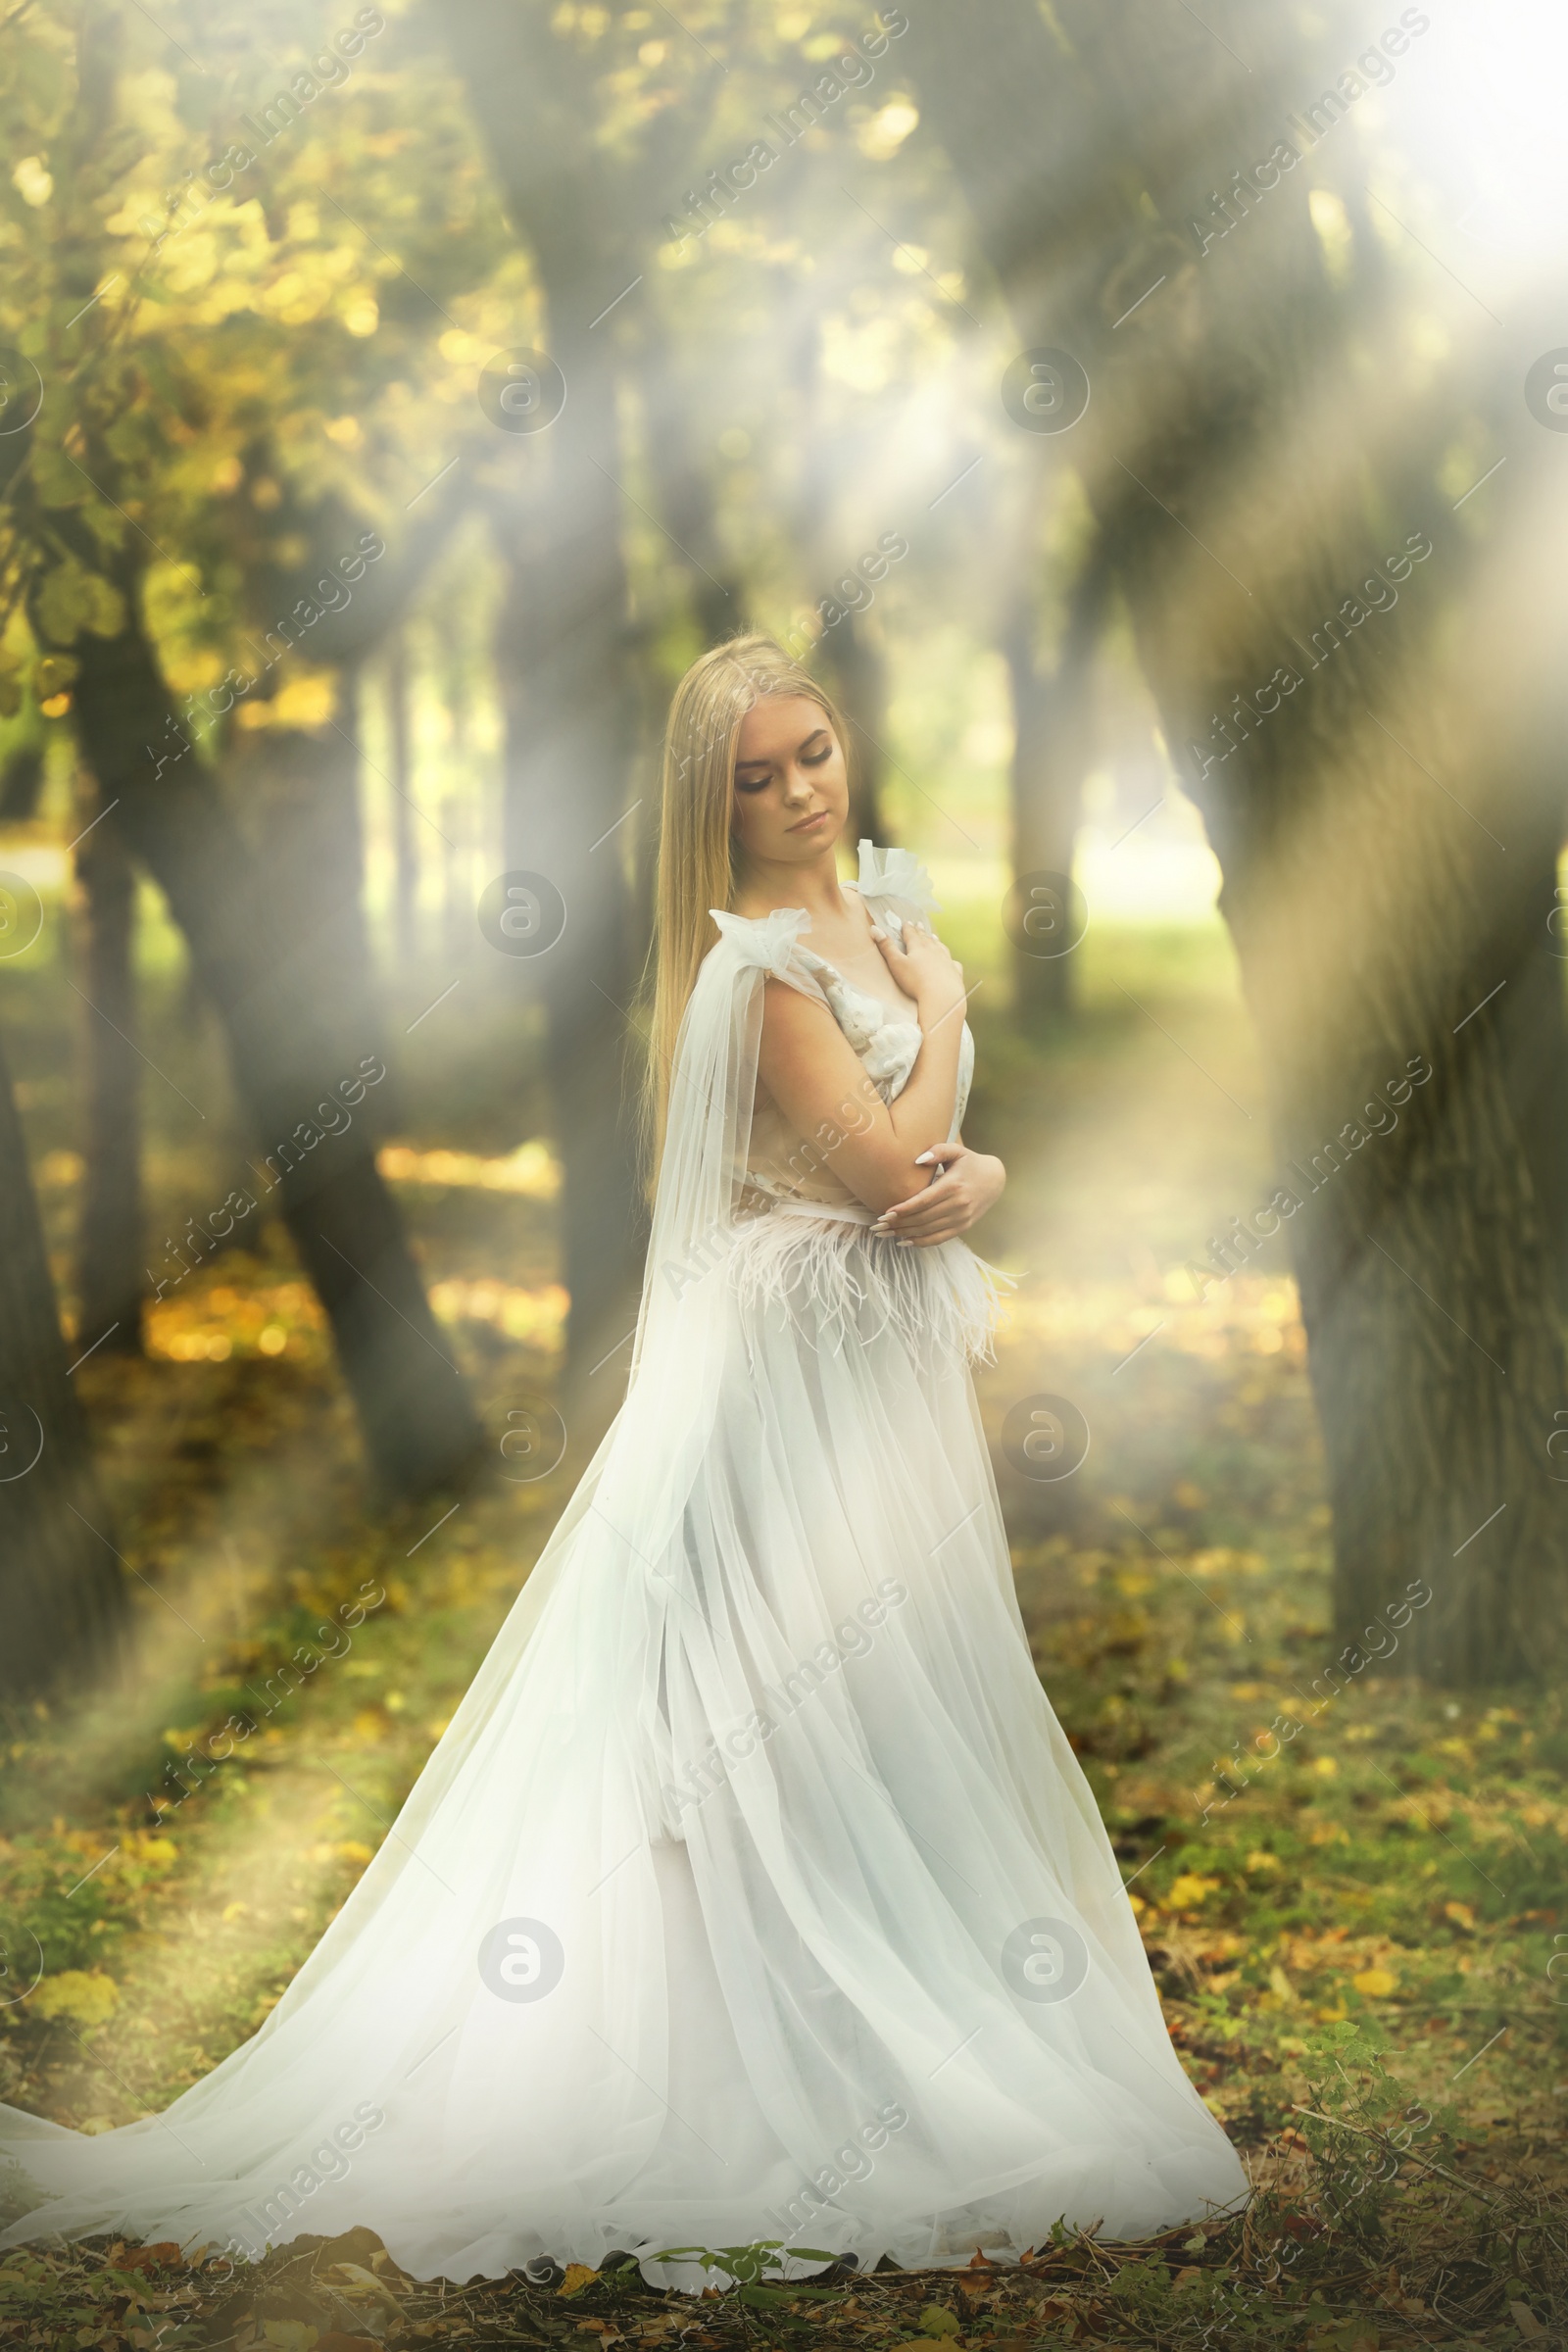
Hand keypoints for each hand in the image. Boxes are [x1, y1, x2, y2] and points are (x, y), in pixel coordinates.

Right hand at [872, 919, 965, 1028]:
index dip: (908, 928)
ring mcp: (946, 960)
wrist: (941, 996)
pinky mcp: (955, 972)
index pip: (911, 934)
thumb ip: (886, 947)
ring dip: (936, 941)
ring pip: (940, 948)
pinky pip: (953, 963)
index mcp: (918, 947)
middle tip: (919, 925)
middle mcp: (934, 950)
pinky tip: (951, 961)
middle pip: (926, 938)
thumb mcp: (896, 964)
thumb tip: (874, 928)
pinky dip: (950, 960)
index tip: (906, 922)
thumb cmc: (915, 981)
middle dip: (921, 932)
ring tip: (934, 937)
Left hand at [873, 1141, 1004, 1246]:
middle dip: (898, 1224)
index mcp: (953, 1185)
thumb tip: (917, 1160)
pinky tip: (904, 1241)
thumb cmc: (970, 1162)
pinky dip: (921, 1242)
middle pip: (922, 1218)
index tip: (885, 1214)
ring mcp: (962, 1218)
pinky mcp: (964, 1227)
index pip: (923, 1201)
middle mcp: (958, 1204)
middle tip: (877, 1227)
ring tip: (885, 1234)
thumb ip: (937, 1151)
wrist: (995, 1178)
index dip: (903, 1209)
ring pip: (928, 1230)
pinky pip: (939, 1239)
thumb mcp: (956, 1151)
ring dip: (904, 1234)